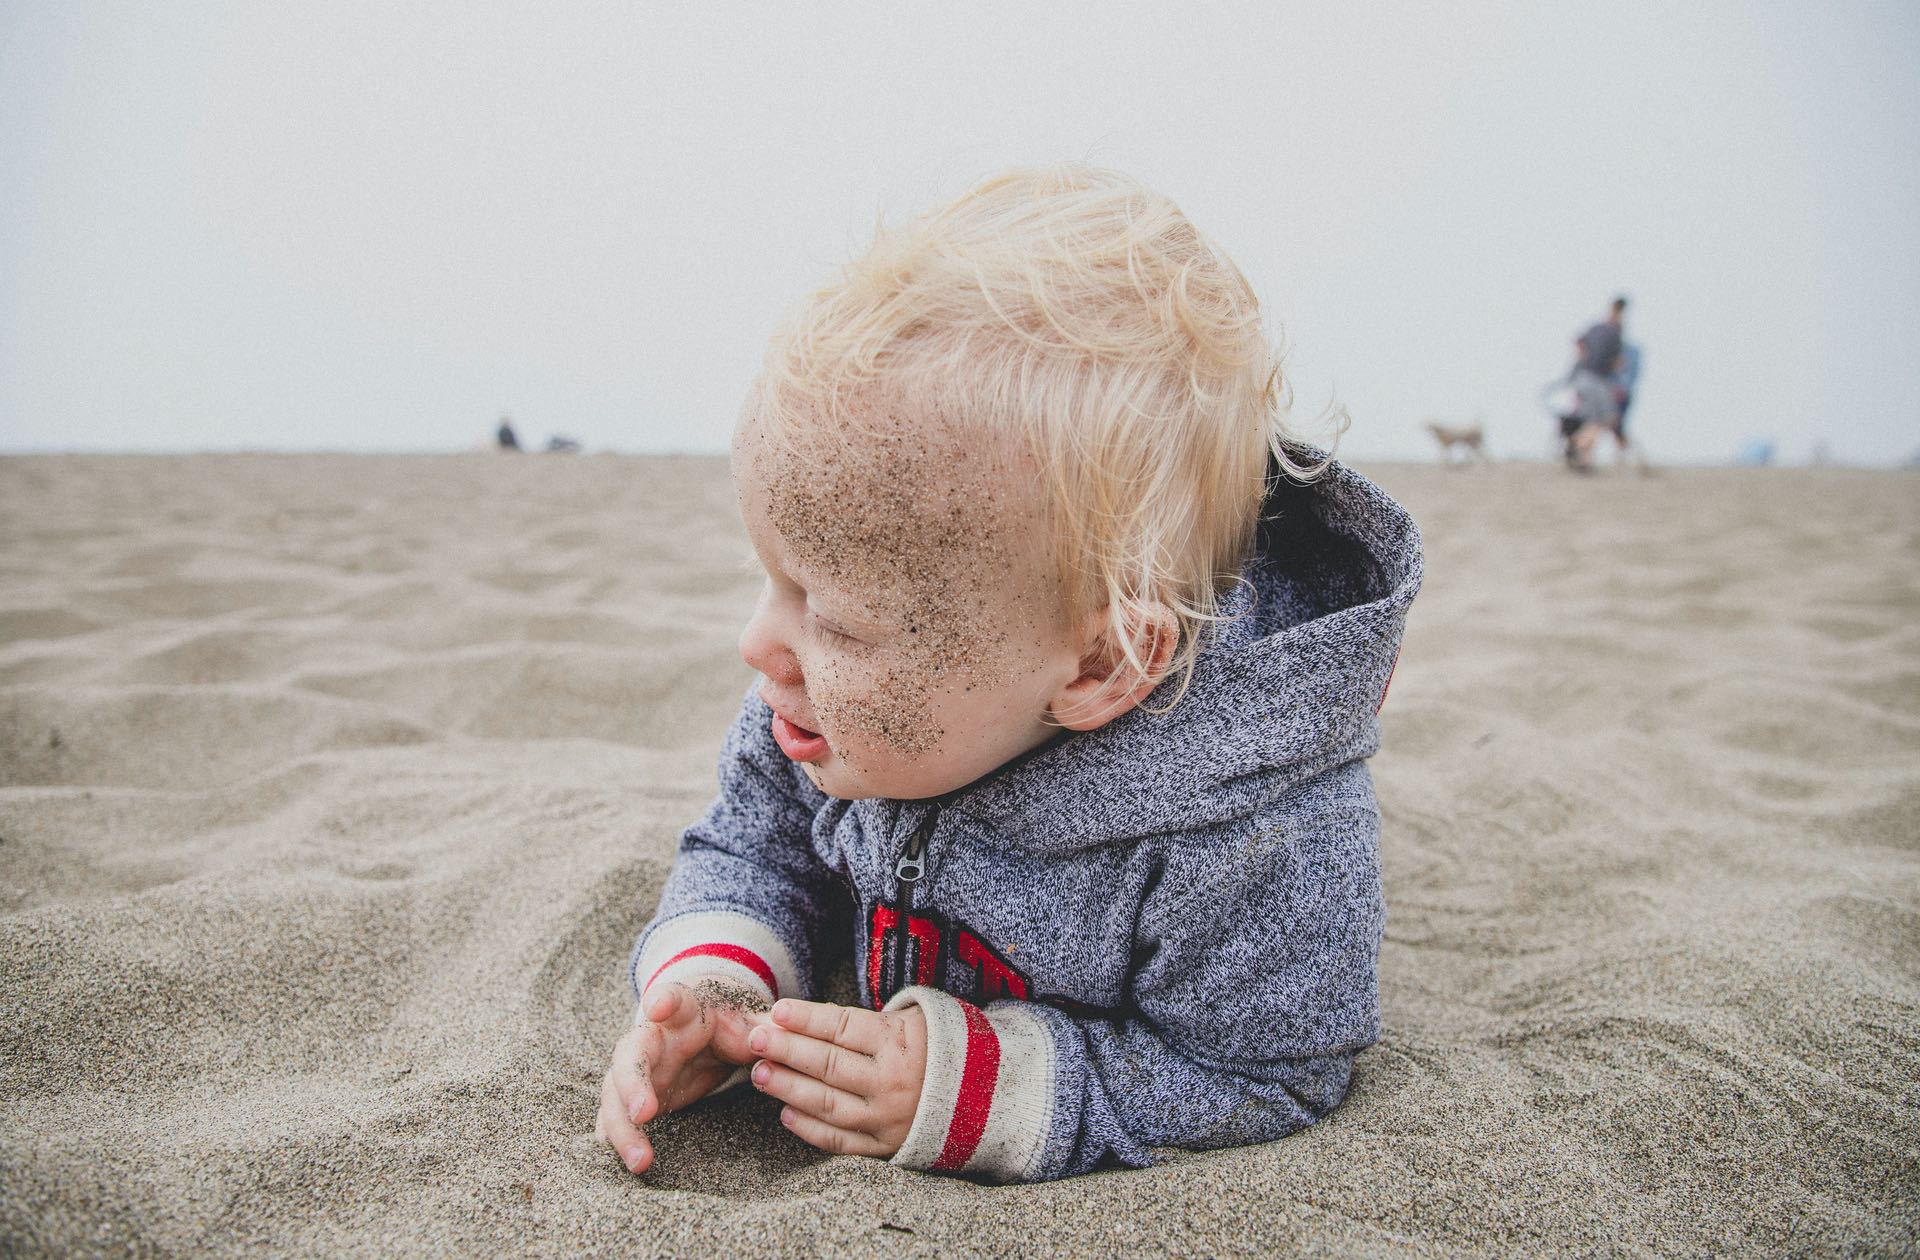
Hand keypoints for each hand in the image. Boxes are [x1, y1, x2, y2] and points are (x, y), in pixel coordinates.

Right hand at [594, 979, 765, 1173]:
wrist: (708, 1027)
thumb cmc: (729, 1020)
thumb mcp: (749, 1021)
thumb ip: (763, 1029)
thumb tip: (778, 1036)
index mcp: (685, 1010)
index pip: (672, 997)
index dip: (663, 1000)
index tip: (658, 1006)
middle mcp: (653, 1036)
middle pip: (631, 1053)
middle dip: (632, 1081)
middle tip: (644, 1112)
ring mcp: (639, 1068)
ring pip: (616, 1092)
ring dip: (623, 1126)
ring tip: (640, 1160)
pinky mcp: (634, 1095)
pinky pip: (618, 1116)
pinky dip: (619, 1138)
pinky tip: (627, 1163)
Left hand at [746, 998, 926, 1157]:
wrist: (987, 1097)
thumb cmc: (943, 1047)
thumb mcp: (918, 1019)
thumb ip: (869, 1020)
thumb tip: (810, 1018)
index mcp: (901, 1042)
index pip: (843, 1027)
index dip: (807, 1018)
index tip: (777, 1010)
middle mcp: (892, 1081)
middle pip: (828, 1064)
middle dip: (786, 1050)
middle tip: (754, 1040)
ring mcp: (887, 1118)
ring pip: (828, 1104)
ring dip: (788, 1088)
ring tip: (760, 1073)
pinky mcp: (887, 1147)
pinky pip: (841, 1142)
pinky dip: (810, 1129)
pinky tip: (786, 1113)